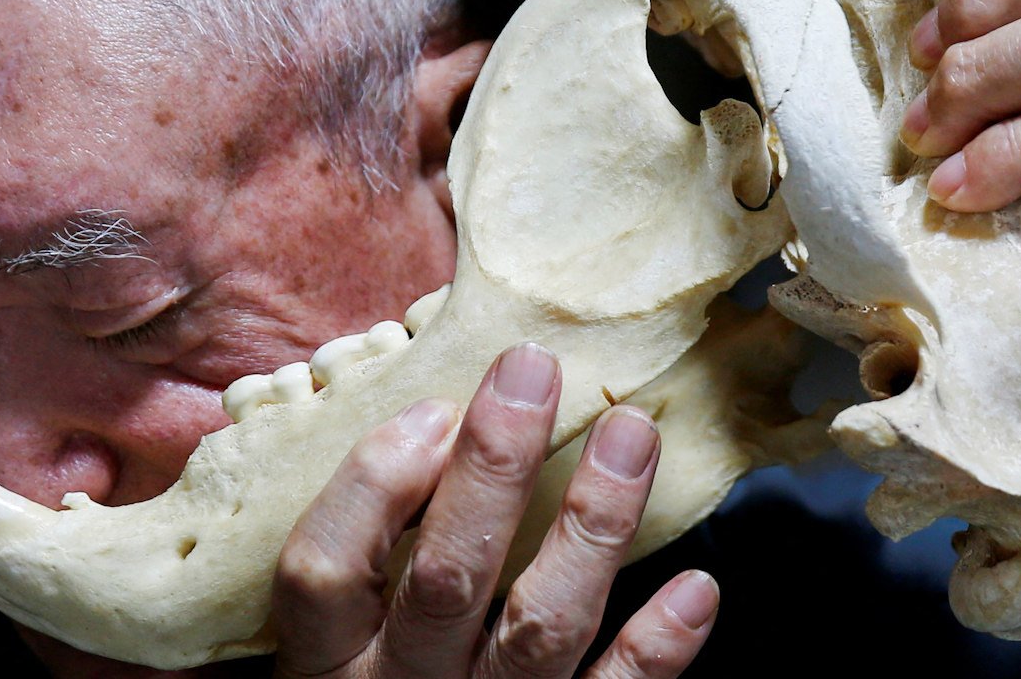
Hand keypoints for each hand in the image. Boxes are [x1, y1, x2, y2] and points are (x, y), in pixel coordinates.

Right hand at [270, 343, 719, 678]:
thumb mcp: (331, 637)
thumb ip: (349, 540)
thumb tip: (389, 416)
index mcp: (326, 663)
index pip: (324, 569)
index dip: (373, 483)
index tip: (432, 410)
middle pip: (446, 576)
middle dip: (495, 466)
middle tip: (534, 370)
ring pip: (539, 627)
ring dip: (591, 523)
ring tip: (634, 435)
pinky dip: (657, 648)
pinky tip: (696, 587)